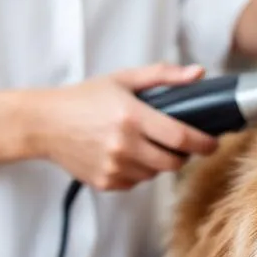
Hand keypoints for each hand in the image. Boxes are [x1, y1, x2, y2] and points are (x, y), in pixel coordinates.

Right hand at [23, 63, 218, 190]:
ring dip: (158, 163)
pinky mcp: (106, 182)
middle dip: (182, 155)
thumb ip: (163, 76)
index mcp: (132, 117)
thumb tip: (198, 73)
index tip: (213, 143)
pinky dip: (137, 172)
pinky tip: (126, 155)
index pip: (182, 138)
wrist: (44, 123)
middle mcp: (124, 145)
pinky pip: (135, 183)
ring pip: (155, 174)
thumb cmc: (85, 98)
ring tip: (145, 145)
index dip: (204, 144)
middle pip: (173, 163)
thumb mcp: (123, 79)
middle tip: (177, 144)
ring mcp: (114, 166)